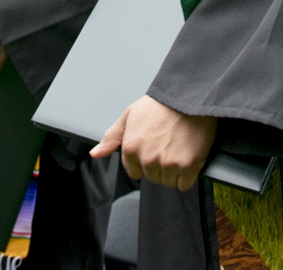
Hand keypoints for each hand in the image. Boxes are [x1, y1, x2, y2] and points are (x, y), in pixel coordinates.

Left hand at [92, 96, 215, 190]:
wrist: (188, 96)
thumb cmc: (159, 105)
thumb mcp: (129, 115)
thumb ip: (111, 137)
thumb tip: (95, 153)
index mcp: (131, 148)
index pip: (135, 172)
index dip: (145, 161)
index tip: (153, 149)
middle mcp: (148, 159)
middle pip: (153, 178)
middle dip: (160, 166)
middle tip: (167, 146)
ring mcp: (168, 164)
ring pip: (168, 182)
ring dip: (174, 172)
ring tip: (178, 149)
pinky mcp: (188, 166)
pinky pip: (184, 185)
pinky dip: (187, 176)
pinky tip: (188, 158)